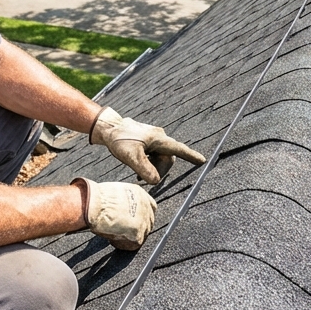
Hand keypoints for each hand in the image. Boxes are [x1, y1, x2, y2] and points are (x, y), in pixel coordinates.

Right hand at [73, 178, 156, 250]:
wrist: (94, 204)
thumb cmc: (97, 198)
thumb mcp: (114, 194)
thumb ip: (123, 202)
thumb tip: (120, 210)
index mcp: (139, 193)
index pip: (149, 206)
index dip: (141, 215)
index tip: (134, 220)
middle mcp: (145, 205)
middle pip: (148, 221)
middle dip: (137, 227)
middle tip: (123, 230)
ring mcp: (144, 220)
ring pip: (142, 234)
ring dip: (130, 236)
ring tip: (115, 235)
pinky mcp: (138, 233)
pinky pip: (133, 244)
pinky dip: (123, 244)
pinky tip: (113, 241)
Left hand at [90, 107, 205, 184]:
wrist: (108, 128)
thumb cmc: (119, 139)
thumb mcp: (130, 157)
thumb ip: (144, 169)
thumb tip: (156, 181)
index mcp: (158, 139)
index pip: (178, 149)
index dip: (190, 156)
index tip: (202, 161)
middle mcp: (159, 137)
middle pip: (168, 158)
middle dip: (159, 170)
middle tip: (143, 178)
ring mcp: (153, 138)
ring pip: (160, 157)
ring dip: (152, 167)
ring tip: (138, 174)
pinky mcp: (148, 140)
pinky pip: (154, 154)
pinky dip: (148, 163)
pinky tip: (138, 167)